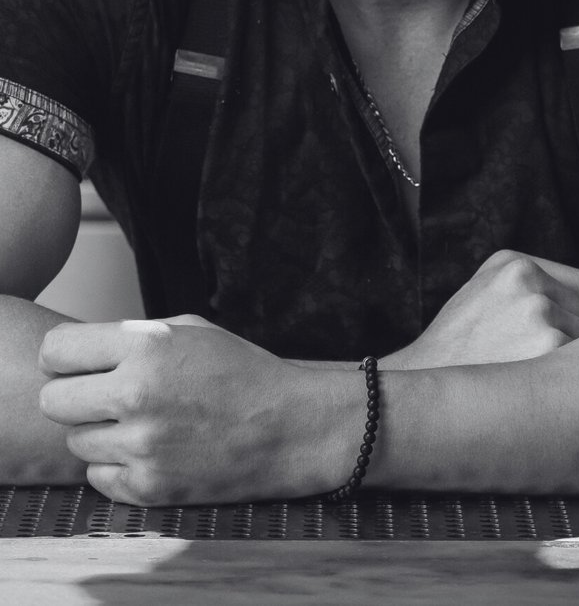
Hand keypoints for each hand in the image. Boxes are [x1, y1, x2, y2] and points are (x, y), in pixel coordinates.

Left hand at [38, 315, 340, 504]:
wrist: (287, 426)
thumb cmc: (238, 371)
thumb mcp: (186, 329)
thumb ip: (129, 337)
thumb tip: (76, 353)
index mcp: (145, 345)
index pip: (56, 350)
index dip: (64, 356)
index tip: (77, 363)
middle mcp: (137, 393)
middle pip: (54, 401)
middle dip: (74, 396)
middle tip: (104, 397)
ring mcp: (142, 445)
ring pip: (76, 442)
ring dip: (99, 433)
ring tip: (140, 423)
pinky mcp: (150, 487)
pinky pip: (98, 477)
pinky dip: (116, 466)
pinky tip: (150, 450)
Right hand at [388, 250, 578, 369]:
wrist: (420, 382)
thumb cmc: (458, 349)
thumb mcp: (484, 294)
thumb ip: (531, 288)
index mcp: (513, 262)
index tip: (578, 343)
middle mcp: (527, 276)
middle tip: (560, 372)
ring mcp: (538, 307)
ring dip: (577, 367)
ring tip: (541, 384)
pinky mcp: (547, 342)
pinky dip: (568, 385)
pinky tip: (541, 395)